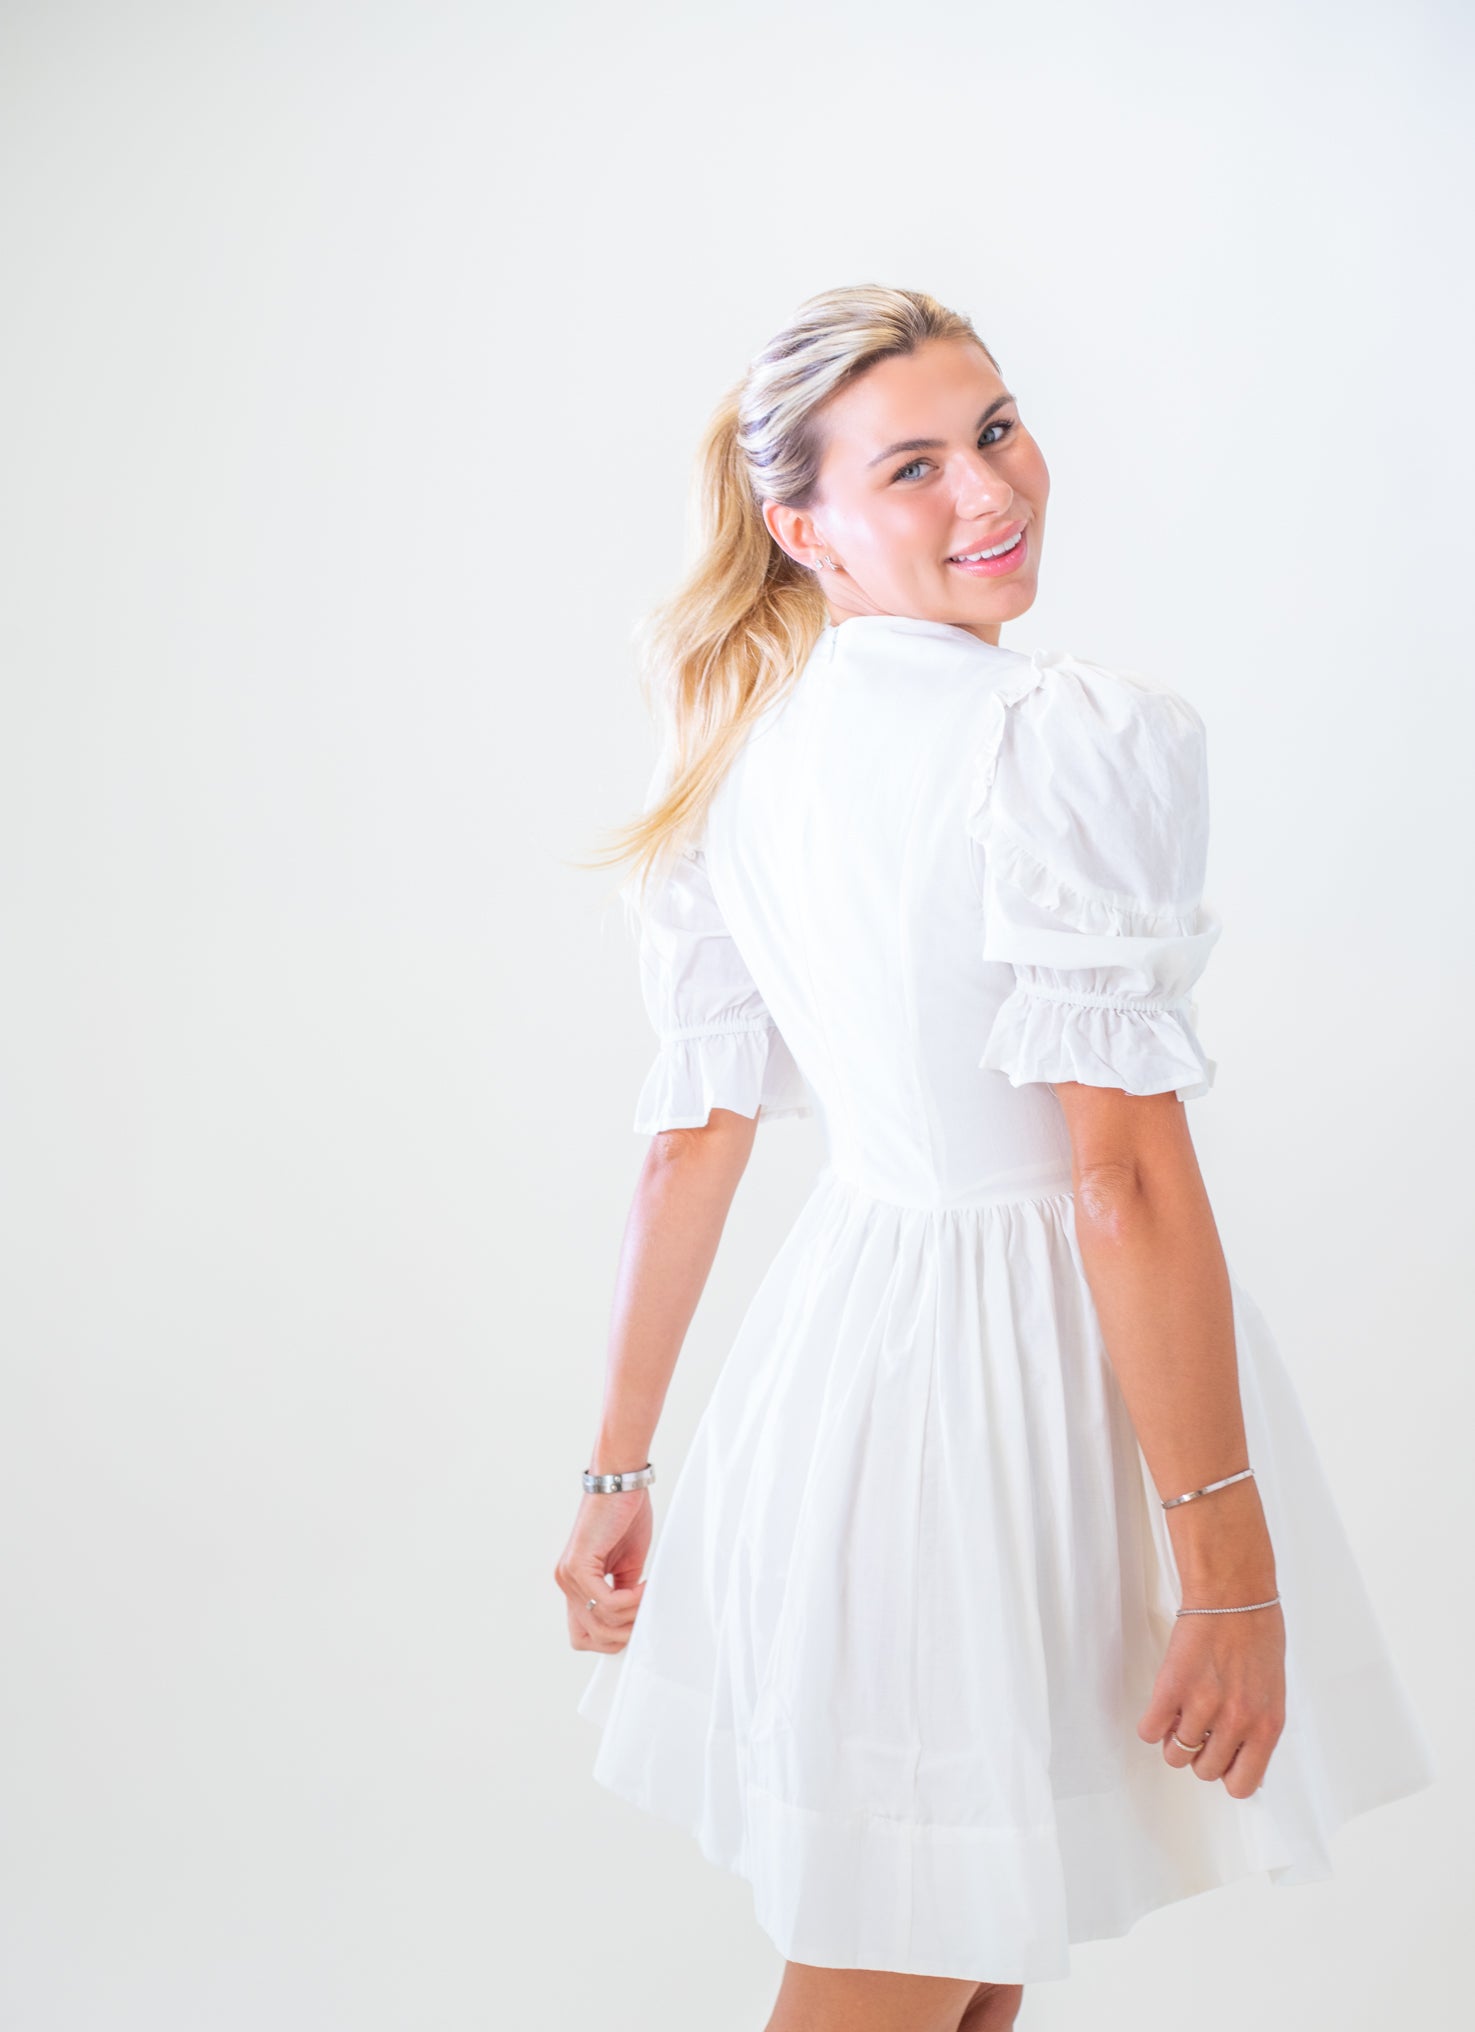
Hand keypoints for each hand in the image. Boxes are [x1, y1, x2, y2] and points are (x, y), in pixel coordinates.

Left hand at [555, 1488, 650, 1653]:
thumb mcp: (627, 1566)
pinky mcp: (578, 1565)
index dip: (610, 1639)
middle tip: (645, 1613)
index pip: (582, 1635)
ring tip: (647, 1594)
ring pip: (600, 1622)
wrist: (620, 1482)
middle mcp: (566, 1583)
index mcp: (575, 1585)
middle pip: (589, 1637)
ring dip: (631, 1614)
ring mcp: (568, 1576)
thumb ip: (622, 1593)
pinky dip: (630, 1600)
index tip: (636, 1623)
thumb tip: (633, 1622)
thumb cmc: (626, 1516)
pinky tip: (643, 1585)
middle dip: (623, 1633)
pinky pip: (605, 1602)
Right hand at [1137, 1601, 1285, 1796]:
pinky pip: (1150, 1730)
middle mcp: (1237, 1722)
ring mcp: (1203, 1706)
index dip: (1227, 1773)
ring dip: (1173, 1738)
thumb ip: (1258, 1727)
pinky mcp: (1172, 1688)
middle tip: (1199, 1726)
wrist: (1232, 1593)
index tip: (1221, 1757)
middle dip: (1198, 1753)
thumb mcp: (1272, 1692)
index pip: (1242, 1785)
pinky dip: (1152, 1724)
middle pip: (1204, 1770)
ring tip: (1179, 1713)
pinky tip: (1162, 1705)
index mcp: (1267, 1726)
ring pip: (1175, 1754)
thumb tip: (1243, 1761)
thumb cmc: (1256, 1634)